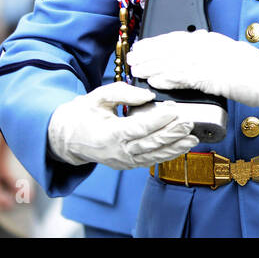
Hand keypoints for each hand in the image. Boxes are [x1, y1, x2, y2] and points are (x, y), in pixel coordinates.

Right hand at [46, 83, 196, 169]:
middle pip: (150, 144)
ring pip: (152, 156)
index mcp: (108, 134)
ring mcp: (122, 161)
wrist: (66, 138)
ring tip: (192, 139)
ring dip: (174, 148)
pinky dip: (166, 155)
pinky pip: (149, 161)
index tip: (174, 111)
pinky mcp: (126, 164)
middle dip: (172, 134)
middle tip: (189, 123)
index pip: (138, 128)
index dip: (158, 120)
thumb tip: (148, 95)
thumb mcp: (98, 97)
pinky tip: (180, 148)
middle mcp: (116, 152)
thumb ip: (123, 93)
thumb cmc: (82, 115)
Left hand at [127, 30, 258, 109]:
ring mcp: (212, 60)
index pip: (181, 38)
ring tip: (136, 69)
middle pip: (172, 46)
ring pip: (173, 60)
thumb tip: (202, 61)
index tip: (145, 46)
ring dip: (152, 65)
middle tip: (132, 56)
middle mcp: (211, 47)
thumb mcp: (236, 59)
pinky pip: (184, 76)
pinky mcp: (214, 76)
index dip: (160, 42)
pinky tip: (154, 81)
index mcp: (216, 41)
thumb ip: (217, 57)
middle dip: (150, 51)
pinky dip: (167, 78)